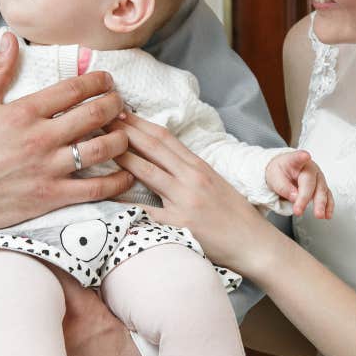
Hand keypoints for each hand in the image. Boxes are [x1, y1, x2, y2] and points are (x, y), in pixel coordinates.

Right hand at [0, 33, 133, 233]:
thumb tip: (10, 38)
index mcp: (24, 112)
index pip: (74, 89)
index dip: (98, 80)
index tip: (108, 79)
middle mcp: (41, 137)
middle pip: (95, 114)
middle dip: (115, 103)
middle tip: (120, 102)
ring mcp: (48, 168)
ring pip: (101, 149)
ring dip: (121, 138)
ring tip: (126, 133)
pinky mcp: (51, 196)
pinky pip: (95, 188)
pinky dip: (117, 180)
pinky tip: (126, 172)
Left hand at [112, 112, 283, 276]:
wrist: (254, 243)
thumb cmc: (234, 214)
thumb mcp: (214, 182)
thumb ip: (189, 169)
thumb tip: (162, 157)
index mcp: (199, 166)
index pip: (165, 137)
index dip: (141, 122)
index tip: (121, 111)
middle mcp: (191, 178)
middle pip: (153, 148)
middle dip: (125, 131)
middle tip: (101, 118)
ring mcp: (185, 200)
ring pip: (147, 172)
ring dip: (122, 156)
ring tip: (101, 146)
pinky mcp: (180, 225)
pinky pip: (147, 211)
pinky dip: (126, 202)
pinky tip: (107, 194)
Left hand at [265, 150, 332, 217]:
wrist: (284, 170)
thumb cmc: (280, 171)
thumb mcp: (274, 177)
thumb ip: (283, 187)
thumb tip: (295, 197)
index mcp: (295, 161)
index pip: (298, 158)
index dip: (302, 157)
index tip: (305, 156)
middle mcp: (310, 168)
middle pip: (311, 182)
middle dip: (306, 197)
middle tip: (299, 210)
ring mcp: (318, 177)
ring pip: (322, 190)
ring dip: (321, 203)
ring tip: (319, 215)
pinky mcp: (321, 186)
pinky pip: (327, 196)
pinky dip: (328, 206)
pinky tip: (327, 214)